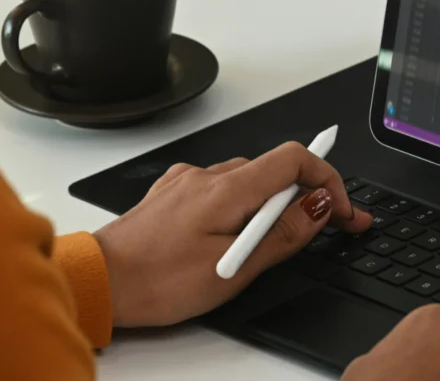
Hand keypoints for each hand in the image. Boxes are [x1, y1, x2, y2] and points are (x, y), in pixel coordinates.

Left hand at [93, 143, 371, 326]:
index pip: (295, 158)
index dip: (328, 179)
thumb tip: (317, 207)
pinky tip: (230, 236)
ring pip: (248, 180)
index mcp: (227, 189)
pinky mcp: (172, 194)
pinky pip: (220, 188)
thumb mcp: (232, 268)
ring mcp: (187, 182)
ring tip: (268, 245)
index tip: (341, 209)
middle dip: (306, 196)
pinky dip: (240, 205)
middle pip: (275, 169)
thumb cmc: (155, 282)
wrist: (98, 282)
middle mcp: (207, 176)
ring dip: (271, 203)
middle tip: (325, 228)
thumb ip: (281, 235)